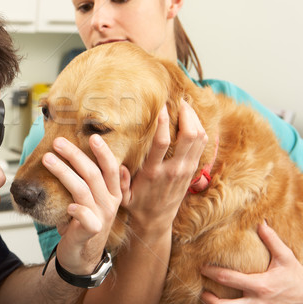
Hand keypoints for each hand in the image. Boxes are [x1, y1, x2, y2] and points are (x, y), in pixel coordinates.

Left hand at [42, 134, 121, 274]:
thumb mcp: (91, 199)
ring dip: (64, 173)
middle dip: (75, 155)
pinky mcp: (90, 232)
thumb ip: (91, 179)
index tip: (92, 136)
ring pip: (83, 191)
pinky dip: (78, 210)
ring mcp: (101, 217)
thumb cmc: (82, 223)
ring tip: (47, 159)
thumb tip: (85, 152)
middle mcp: (109, 203)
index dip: (103, 152)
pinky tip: (68, 205)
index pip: (110, 168)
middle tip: (57, 142)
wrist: (81, 256)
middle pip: (94, 174)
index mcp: (111, 193)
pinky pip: (87, 219)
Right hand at [121, 99, 207, 235]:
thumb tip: (118, 165)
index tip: (161, 107)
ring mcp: (187, 170)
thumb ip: (119, 180)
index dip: (164, 123)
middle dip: (187, 115)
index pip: (162, 143)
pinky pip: (202, 145)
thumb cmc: (136, 204)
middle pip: (190, 136)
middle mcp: (174, 169)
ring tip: (185, 106)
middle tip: (179, 100)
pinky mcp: (193, 170)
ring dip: (195, 119)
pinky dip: (200, 129)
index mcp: (154, 172)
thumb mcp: (122, 195)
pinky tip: (191, 119)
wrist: (156, 221)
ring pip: (200, 138)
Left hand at [201, 222, 302, 302]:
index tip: (202, 267)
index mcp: (260, 285)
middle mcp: (256, 302)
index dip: (212, 273)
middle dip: (210, 299)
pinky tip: (224, 303)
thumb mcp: (286, 259)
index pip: (228, 279)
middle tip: (202, 291)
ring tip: (209, 299)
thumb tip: (260, 222)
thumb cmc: (297, 279)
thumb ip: (272, 241)